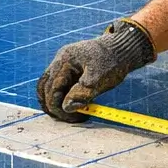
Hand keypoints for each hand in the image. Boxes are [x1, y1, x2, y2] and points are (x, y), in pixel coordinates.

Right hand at [36, 19, 155, 121]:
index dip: (57, 105)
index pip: (52, 87)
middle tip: (69, 119)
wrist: (122, 49)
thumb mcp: (99, 79)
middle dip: (54, 105)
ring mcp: (63, 64)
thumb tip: (67, 107)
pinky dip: (60, 96)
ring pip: (49, 86)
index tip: (70, 117)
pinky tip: (70, 105)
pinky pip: (58, 84)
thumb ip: (82, 93)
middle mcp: (60, 60)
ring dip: (54, 101)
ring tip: (67, 115)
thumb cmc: (112, 62)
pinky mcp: (68, 69)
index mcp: (65, 60)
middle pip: (46, 86)